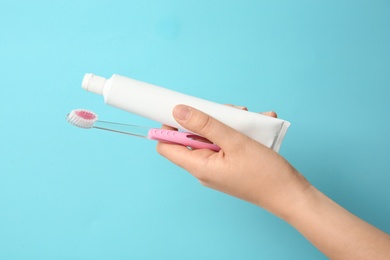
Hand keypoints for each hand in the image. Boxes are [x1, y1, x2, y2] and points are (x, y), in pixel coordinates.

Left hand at [157, 104, 309, 216]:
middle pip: (191, 137)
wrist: (290, 194)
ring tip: (248, 117)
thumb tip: (178, 111)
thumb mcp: (235, 142)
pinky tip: (256, 125)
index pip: (166, 146)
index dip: (168, 127)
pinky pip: (225, 144)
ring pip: (212, 137)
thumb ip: (206, 124)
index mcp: (199, 166)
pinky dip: (237, 132)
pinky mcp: (230, 166)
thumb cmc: (264, 173)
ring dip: (226, 123)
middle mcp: (204, 168)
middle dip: (207, 119)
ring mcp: (217, 168)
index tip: (181, 110)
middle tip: (228, 112)